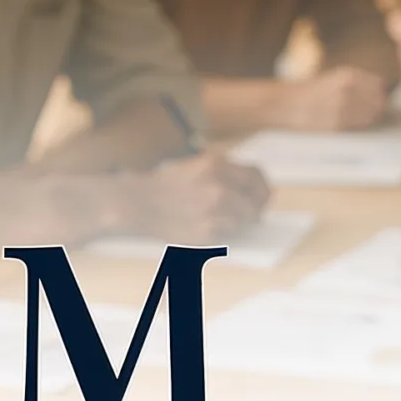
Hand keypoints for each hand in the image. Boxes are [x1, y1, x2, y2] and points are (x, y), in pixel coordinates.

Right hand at [127, 151, 270, 243]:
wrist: (138, 203)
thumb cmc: (167, 184)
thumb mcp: (198, 165)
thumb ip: (227, 174)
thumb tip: (254, 190)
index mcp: (218, 165)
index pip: (257, 177)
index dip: (261, 189)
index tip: (261, 197)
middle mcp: (218, 188)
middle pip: (255, 203)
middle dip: (253, 210)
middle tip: (249, 215)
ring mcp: (213, 212)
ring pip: (242, 221)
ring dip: (235, 222)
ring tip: (217, 218)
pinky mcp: (205, 232)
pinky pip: (226, 234)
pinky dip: (220, 232)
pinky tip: (205, 226)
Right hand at [280, 65, 388, 130]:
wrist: (287, 104)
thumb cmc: (312, 91)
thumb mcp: (336, 77)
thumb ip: (358, 82)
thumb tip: (382, 89)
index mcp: (349, 75)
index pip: (380, 84)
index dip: (381, 92)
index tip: (378, 97)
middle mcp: (348, 89)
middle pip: (380, 100)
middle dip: (379, 105)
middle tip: (373, 109)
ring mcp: (344, 107)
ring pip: (374, 114)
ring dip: (372, 116)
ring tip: (363, 116)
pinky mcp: (338, 123)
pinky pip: (361, 125)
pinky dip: (362, 124)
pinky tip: (354, 121)